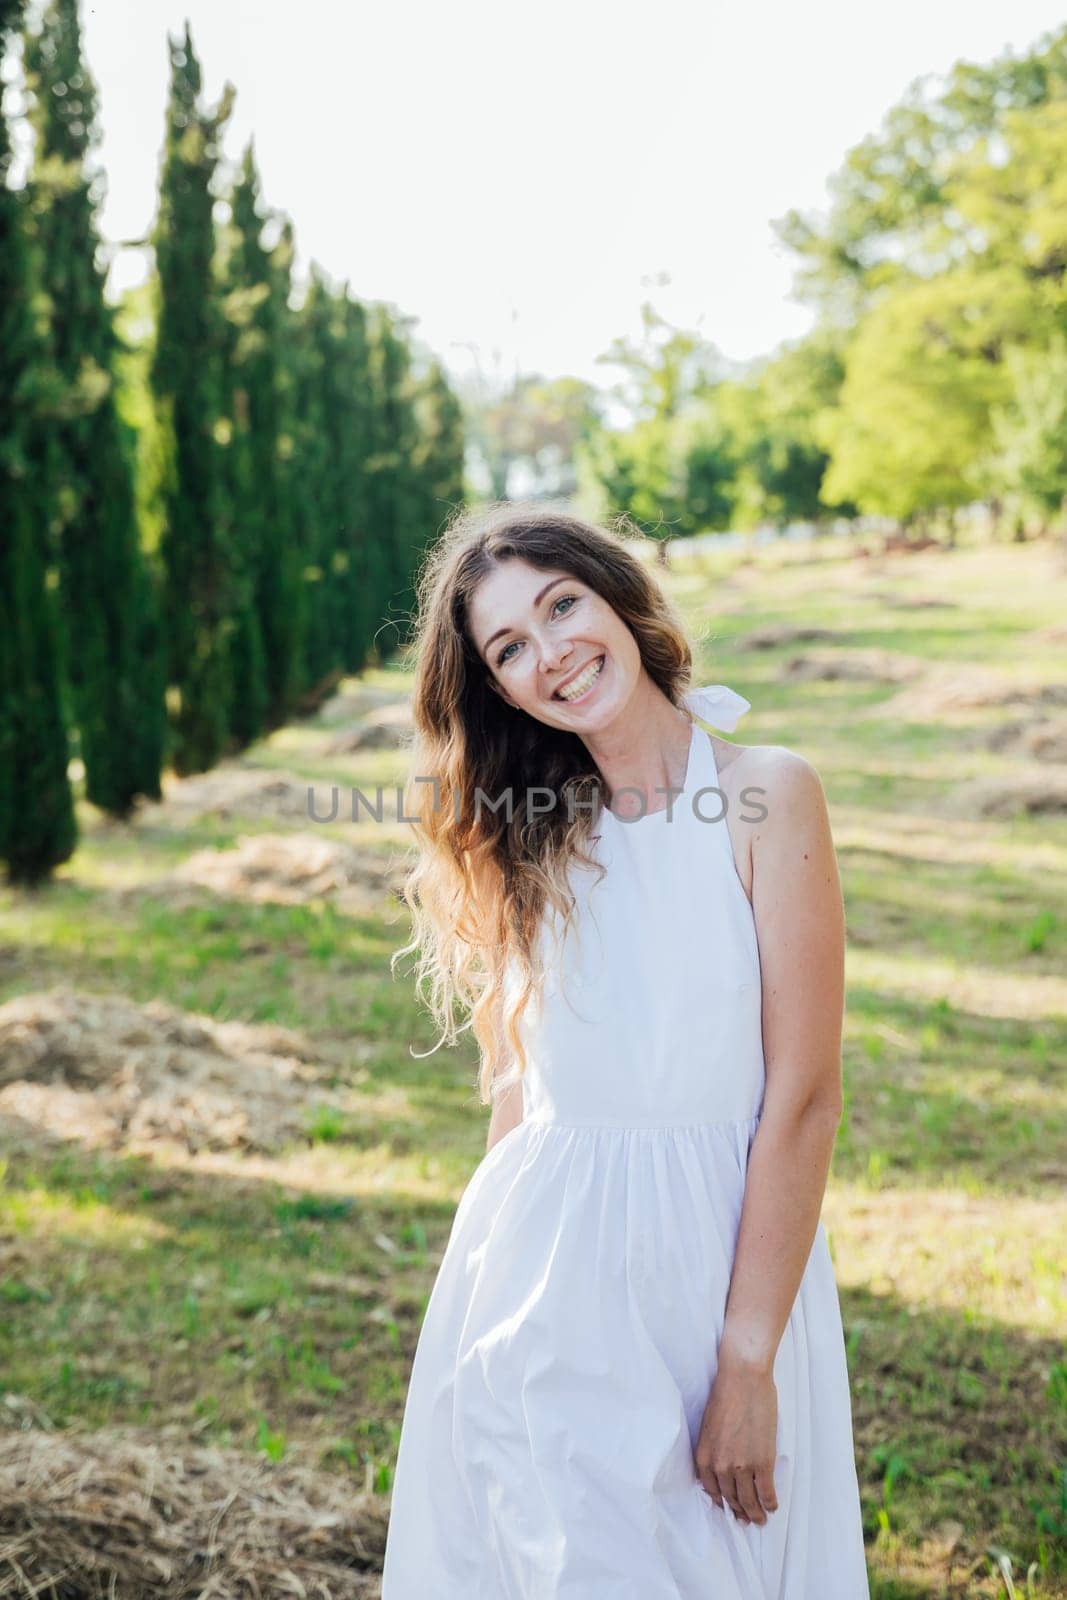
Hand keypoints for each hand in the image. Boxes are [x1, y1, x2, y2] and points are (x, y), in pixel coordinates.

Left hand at [693, 1351, 778, 1525]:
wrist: (743, 1378)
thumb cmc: (726, 1394)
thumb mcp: (710, 1425)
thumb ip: (714, 1448)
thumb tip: (724, 1463)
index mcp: (704, 1456)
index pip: (711, 1489)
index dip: (721, 1501)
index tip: (728, 1507)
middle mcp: (720, 1466)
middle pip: (730, 1498)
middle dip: (739, 1511)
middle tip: (746, 1520)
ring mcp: (742, 1466)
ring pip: (748, 1500)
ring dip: (755, 1513)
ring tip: (760, 1519)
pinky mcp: (762, 1462)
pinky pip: (766, 1492)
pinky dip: (770, 1502)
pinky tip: (772, 1506)